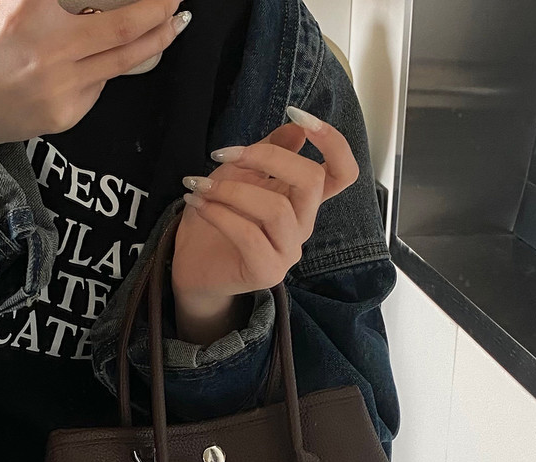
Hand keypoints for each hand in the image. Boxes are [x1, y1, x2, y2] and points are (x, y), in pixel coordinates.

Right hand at [0, 0, 190, 148]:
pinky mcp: (68, 113)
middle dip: (158, 9)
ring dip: (156, 38)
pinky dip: (112, 66)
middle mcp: (49, 50)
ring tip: (174, 22)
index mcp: (28, 11)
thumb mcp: (10, 8)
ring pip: (124, 60)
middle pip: (122, 27)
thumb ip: (55, 2)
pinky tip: (107, 58)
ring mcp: (62, 86)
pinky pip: (101, 83)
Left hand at [171, 107, 359, 342]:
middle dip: (269, 157)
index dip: (332, 142)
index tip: (298, 116)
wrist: (193, 266)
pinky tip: (197, 202)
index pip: (342, 172)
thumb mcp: (240, 174)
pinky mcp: (266, 271)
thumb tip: (296, 126)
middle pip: (312, 181)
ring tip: (200, 185)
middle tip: (227, 155)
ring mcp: (287, 251)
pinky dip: (219, 213)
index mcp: (303, 200)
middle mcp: (303, 225)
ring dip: (233, 190)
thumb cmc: (218, 217)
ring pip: (276, 209)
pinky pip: (249, 235)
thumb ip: (270, 151)